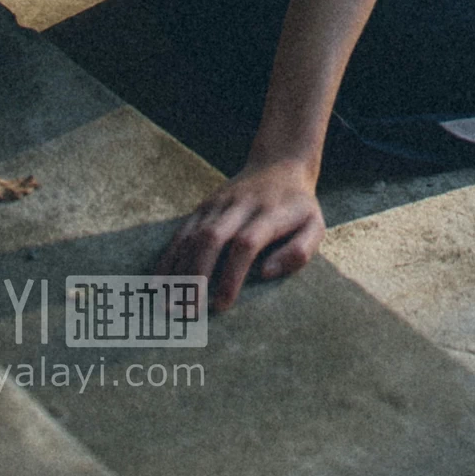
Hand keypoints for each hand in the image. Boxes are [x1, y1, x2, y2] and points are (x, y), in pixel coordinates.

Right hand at [156, 155, 325, 309]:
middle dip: (197, 276)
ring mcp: (218, 204)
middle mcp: (239, 206)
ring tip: (168, 304)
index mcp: (268, 214)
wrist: (279, 165)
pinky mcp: (204, 207)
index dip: (232, 275)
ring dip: (178, 270)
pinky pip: (182, 232)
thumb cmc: (298, 207)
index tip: (223, 304)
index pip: (246, 243)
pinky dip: (169, 257)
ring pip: (192, 235)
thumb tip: (266, 273)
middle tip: (187, 311)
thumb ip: (299, 251)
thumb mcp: (315, 226)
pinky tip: (159, 282)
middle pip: (212, 238)